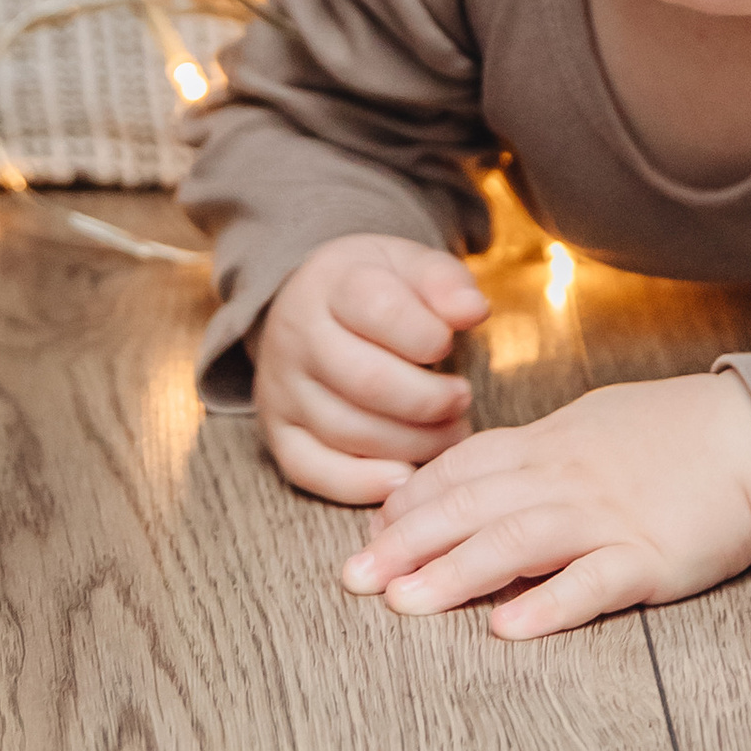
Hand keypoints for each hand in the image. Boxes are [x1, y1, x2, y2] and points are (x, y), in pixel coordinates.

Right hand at [254, 233, 490, 504]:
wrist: (309, 306)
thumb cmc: (375, 289)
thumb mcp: (409, 266)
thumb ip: (444, 283)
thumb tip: (472, 311)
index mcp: (331, 284)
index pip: (379, 308)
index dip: (427, 335)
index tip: (449, 344)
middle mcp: (296, 336)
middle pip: (366, 380)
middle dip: (428, 400)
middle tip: (462, 399)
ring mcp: (280, 389)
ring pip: (346, 431)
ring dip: (411, 443)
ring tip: (450, 433)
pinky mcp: (277, 434)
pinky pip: (311, 471)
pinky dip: (361, 484)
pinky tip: (405, 477)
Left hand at [342, 372, 750, 638]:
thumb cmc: (674, 435)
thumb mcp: (593, 427)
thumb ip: (534, 455)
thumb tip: (475, 482)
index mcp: (551, 446)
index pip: (464, 469)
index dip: (412, 501)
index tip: (369, 531)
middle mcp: (567, 478)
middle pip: (472, 507)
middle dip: (407, 544)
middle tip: (353, 579)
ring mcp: (606, 517)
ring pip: (516, 542)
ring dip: (455, 574)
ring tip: (404, 606)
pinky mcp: (648, 558)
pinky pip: (590, 583)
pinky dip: (547, 606)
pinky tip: (506, 628)